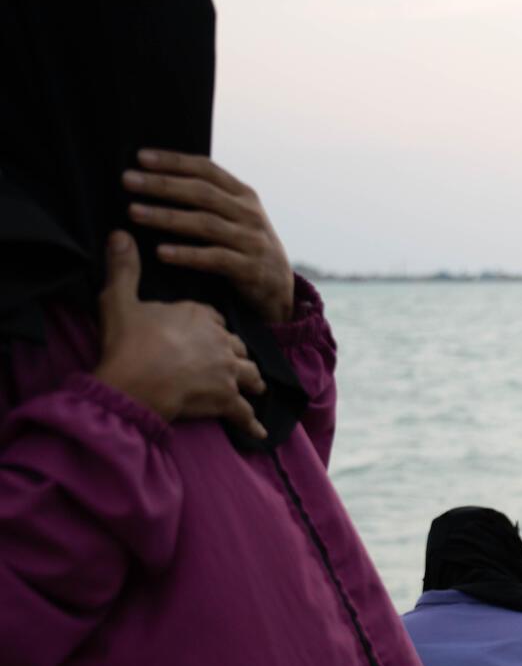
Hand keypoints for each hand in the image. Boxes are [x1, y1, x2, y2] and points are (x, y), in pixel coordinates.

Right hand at [94, 231, 266, 438]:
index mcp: (200, 315)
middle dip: (235, 355)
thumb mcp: (120, 299)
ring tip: (253, 390)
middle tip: (234, 364)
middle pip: (237, 346)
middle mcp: (221, 341)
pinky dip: (250, 424)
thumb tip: (120, 233)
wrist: (132, 382)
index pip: (215, 319)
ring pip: (250, 375)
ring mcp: (227, 371)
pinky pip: (244, 414)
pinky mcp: (226, 399)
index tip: (207, 335)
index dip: (211, 327)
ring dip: (250, 382)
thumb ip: (124, 268)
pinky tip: (258, 433)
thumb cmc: (126, 342)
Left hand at [123, 150, 294, 324]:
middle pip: (202, 193)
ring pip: (205, 223)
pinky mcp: (251, 269)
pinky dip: (187, 255)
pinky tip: (161, 253)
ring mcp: (252, 241)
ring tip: (134, 212)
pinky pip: (215, 259)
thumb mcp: (236, 218)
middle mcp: (249, 214)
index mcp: (244, 195)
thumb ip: (209, 200)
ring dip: (167, 217)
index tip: (140, 157)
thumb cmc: (245, 249)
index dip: (174, 161)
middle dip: (162, 185)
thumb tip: (156, 180)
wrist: (279, 290)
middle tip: (127, 180)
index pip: (206, 170)